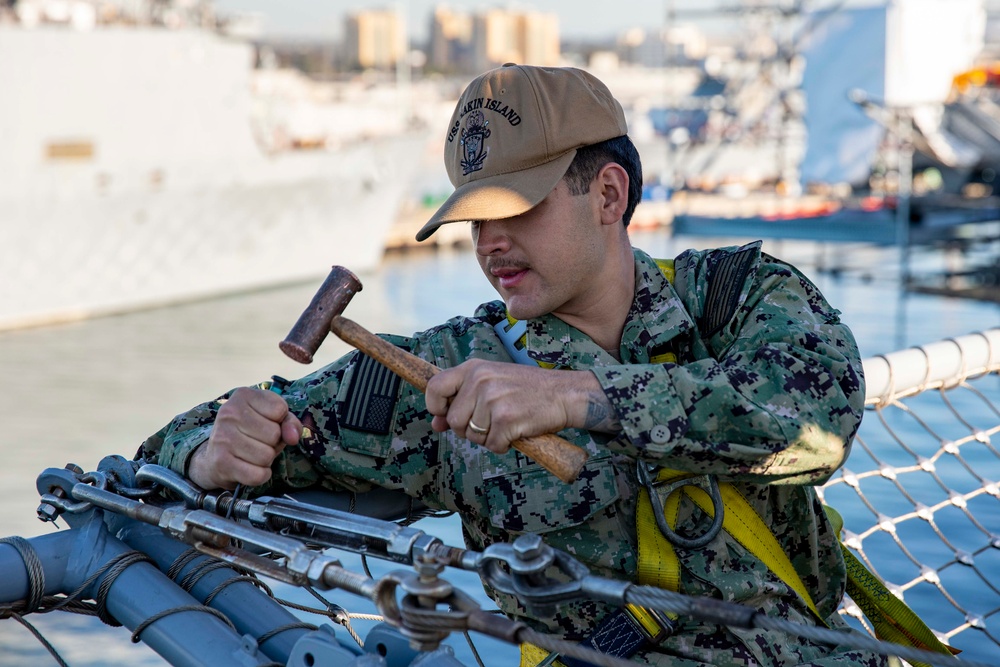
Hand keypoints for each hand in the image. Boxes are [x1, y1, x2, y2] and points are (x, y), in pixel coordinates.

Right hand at [188, 387, 301, 489]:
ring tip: (252, 454)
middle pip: (274, 434)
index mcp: (243, 395)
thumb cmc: (251, 433)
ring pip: (267, 456)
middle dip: (273, 443)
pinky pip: (258, 475)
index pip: (280, 410)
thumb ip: (289, 422)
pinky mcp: (221, 462)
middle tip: (258, 442)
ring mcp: (222, 437)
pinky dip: (260, 475)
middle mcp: (229, 413)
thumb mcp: (273, 419)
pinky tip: (249, 468)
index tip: (266, 423)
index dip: (279, 421)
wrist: (215, 457)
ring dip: (266, 460)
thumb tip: (294, 437)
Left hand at [424, 359, 619, 453]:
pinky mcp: (506, 420)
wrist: (563, 393)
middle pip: (454, 420)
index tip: (446, 415)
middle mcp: (480, 381)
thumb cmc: (526, 389)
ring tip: (506, 422)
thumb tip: (436, 425)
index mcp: (473, 368)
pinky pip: (492, 445)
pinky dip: (503, 445)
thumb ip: (462, 400)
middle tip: (491, 421)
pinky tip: (515, 431)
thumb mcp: (491, 383)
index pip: (434, 387)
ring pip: (471, 436)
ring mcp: (492, 400)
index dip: (436, 407)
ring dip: (487, 437)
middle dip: (468, 429)